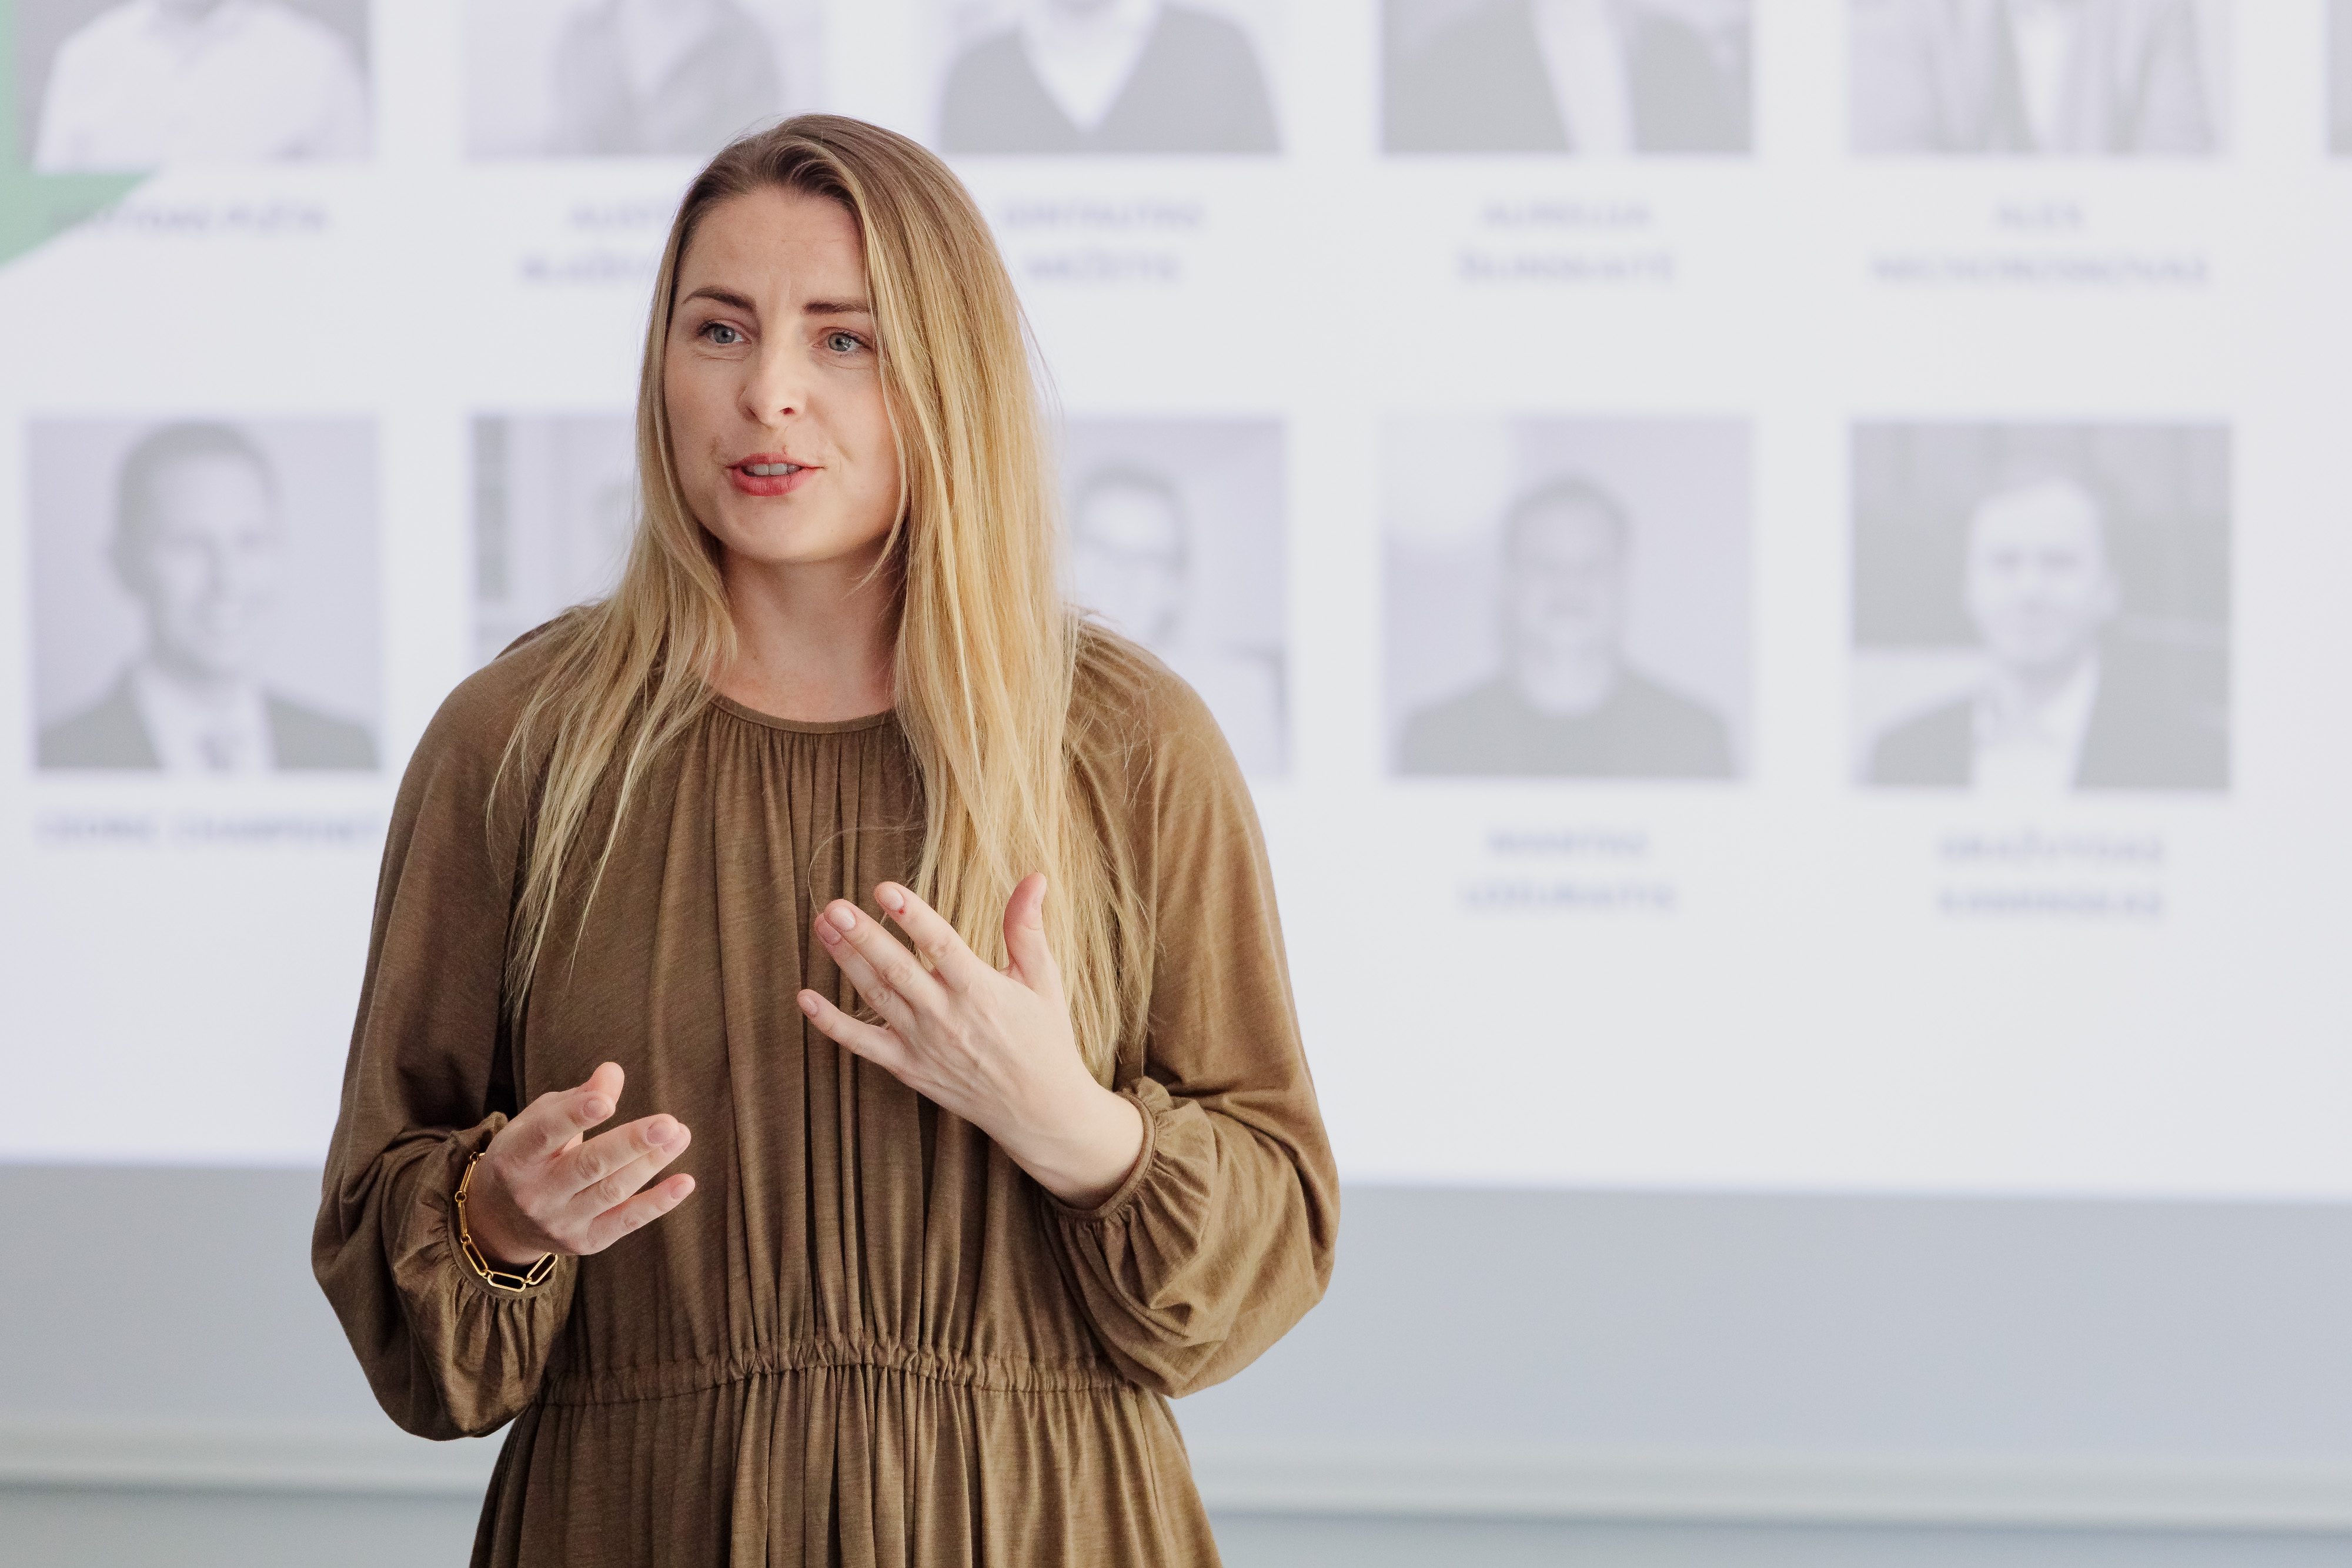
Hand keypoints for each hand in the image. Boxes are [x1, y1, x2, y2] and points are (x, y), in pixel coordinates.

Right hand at [464, 1063, 695, 1266]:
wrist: (501, 1221)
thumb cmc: (530, 1155)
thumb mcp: (538, 1122)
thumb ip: (577, 1098)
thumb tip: (613, 1073)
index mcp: (516, 1156)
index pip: (546, 1133)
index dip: (576, 1115)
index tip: (606, 1100)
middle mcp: (534, 1193)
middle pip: (588, 1165)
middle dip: (630, 1143)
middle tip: (666, 1122)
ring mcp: (559, 1221)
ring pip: (612, 1190)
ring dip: (651, 1163)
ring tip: (680, 1134)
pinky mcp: (585, 1242)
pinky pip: (626, 1221)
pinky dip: (658, 1203)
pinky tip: (684, 1182)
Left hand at [798, 875, 1144, 1208]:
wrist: (1040, 1111)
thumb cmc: (1044, 1039)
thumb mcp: (1042, 980)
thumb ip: (1027, 928)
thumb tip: (1035, 876)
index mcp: (980, 989)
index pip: (940, 945)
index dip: (911, 916)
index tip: (884, 889)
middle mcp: (947, 1016)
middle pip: (897, 969)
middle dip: (863, 936)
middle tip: (834, 905)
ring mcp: (923, 1044)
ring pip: (876, 996)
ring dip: (845, 961)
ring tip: (822, 926)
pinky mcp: (908, 1067)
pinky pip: (862, 1044)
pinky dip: (832, 1024)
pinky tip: (805, 999)